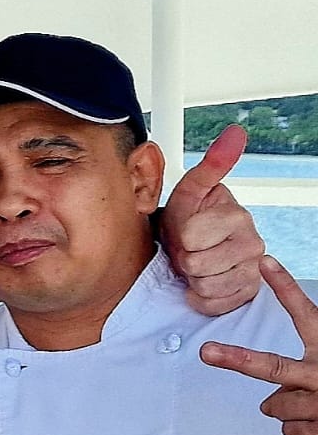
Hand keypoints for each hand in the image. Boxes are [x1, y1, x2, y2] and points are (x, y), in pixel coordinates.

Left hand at [165, 125, 263, 315]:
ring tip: (195, 262)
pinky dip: (200, 297)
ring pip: (205, 285)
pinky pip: (213, 303)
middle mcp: (254, 242)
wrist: (191, 247)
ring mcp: (252, 269)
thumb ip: (212, 164)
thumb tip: (237, 132)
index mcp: (238, 216)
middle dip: (184, 257)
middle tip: (188, 248)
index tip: (185, 229)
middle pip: (196, 264)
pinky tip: (202, 282)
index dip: (179, 235)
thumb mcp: (190, 190)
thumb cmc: (186, 217)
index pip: (191, 237)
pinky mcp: (247, 292)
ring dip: (191, 277)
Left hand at [202, 256, 317, 434]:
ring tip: (313, 403)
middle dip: (237, 359)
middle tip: (208, 351)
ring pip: (275, 406)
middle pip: (274, 367)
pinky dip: (300, 430)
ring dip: (287, 407)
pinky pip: (290, 431)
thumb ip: (305, 368)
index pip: (306, 313)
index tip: (265, 263)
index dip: (285, 287)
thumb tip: (272, 396)